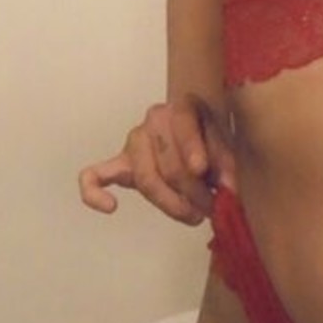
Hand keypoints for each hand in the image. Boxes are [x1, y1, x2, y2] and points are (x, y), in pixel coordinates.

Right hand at [78, 94, 235, 225]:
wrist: (191, 130)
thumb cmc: (208, 137)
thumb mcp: (224, 141)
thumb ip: (225, 163)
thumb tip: (228, 191)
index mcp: (182, 106)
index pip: (183, 124)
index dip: (193, 148)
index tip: (202, 171)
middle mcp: (153, 120)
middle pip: (168, 163)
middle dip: (192, 192)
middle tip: (211, 210)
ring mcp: (134, 142)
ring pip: (145, 178)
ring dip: (169, 203)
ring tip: (193, 216)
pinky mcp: (118, 163)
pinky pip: (94, 176)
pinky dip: (95, 193)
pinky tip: (111, 207)